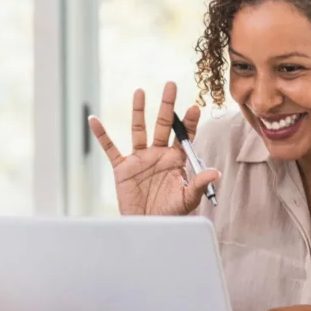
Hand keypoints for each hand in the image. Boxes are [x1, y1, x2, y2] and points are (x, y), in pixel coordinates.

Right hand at [88, 81, 218, 215]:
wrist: (148, 226)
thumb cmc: (171, 213)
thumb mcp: (188, 199)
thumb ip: (199, 184)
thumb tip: (216, 172)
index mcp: (176, 159)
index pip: (184, 135)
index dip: (189, 121)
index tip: (194, 107)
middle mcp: (159, 153)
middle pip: (163, 125)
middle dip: (167, 105)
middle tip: (171, 85)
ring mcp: (140, 158)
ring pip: (139, 129)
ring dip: (139, 111)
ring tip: (140, 91)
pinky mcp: (123, 167)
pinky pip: (110, 148)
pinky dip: (101, 135)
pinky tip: (94, 121)